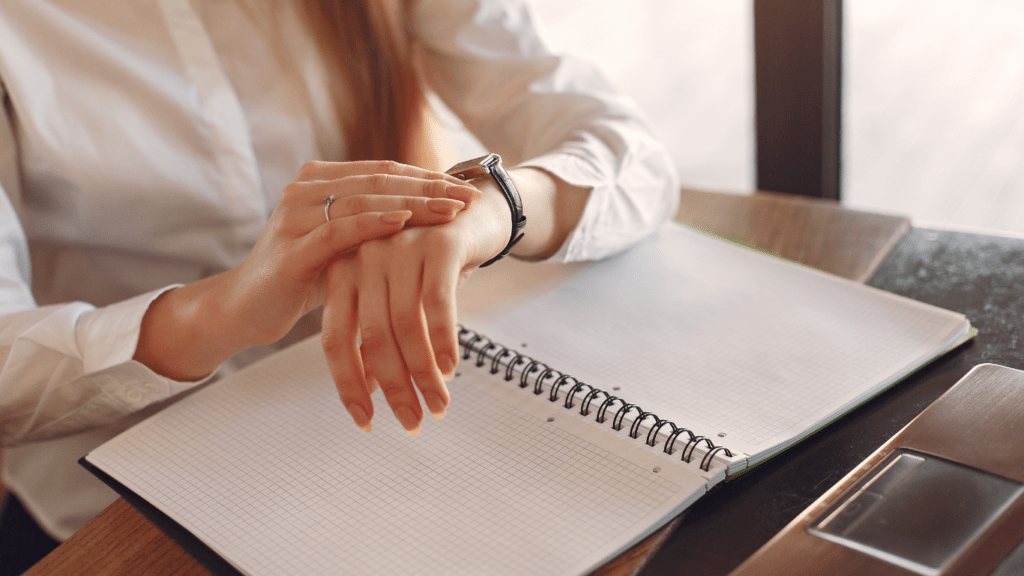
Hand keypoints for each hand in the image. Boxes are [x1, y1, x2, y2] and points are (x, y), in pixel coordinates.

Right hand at [134, 161, 480, 381]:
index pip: (384, 171)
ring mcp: (295, 215)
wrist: (246, 308)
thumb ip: (375, 223)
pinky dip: (374, 224)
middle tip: (469, 197)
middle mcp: (305, 189)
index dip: (427, 177)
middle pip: (379, 180)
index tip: (466, 188)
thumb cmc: (302, 277)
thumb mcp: (344, 244)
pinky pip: (340, 230)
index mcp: (319, 180)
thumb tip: (432, 215)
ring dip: (413, 203)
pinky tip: (406, 222)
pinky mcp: (292, 247)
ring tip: (451, 210)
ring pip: (365, 200)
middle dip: (429, 188)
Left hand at [320, 179, 512, 434]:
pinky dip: (444, 341)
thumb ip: (377, 336)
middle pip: (370, 337)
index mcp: (343, 271)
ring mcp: (399, 247)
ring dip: (423, 373)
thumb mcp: (398, 298)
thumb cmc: (430, 262)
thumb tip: (368, 389)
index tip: (366, 421)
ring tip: (437, 404)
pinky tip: (451, 368)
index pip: (335, 339)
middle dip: (393, 387)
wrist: (473, 212)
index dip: (349, 385)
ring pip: (405, 325)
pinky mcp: (437, 244)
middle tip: (412, 422)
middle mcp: (365, 257)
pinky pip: (437, 303)